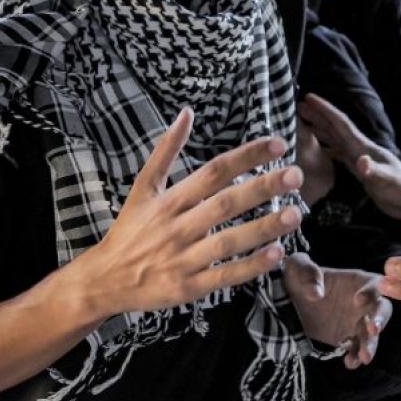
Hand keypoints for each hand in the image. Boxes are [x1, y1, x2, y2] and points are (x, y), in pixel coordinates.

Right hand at [81, 109, 302, 316]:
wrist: (104, 280)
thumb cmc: (129, 230)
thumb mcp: (143, 188)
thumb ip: (165, 151)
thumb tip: (186, 113)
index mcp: (170, 200)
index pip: (214, 171)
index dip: (246, 157)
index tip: (278, 145)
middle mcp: (178, 227)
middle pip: (225, 203)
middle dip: (262, 188)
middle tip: (296, 175)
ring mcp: (184, 258)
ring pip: (228, 240)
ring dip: (263, 227)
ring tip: (295, 214)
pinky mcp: (188, 287)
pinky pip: (223, 275)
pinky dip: (249, 266)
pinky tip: (276, 254)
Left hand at [284, 253, 390, 368]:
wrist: (287, 301)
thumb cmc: (296, 277)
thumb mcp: (297, 267)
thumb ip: (307, 273)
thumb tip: (316, 293)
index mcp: (356, 280)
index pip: (373, 284)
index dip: (370, 292)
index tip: (358, 301)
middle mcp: (362, 302)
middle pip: (382, 310)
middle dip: (380, 320)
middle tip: (373, 330)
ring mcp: (355, 322)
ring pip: (371, 335)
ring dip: (370, 345)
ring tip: (364, 357)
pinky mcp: (346, 339)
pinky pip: (356, 350)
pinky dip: (355, 357)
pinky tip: (349, 362)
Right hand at [298, 94, 400, 219]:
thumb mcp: (389, 182)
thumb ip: (376, 172)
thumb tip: (361, 162)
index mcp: (365, 148)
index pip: (342, 125)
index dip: (326, 110)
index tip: (310, 97)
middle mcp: (360, 149)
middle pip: (335, 128)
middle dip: (318, 115)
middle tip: (298, 105)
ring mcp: (359, 158)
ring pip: (335, 139)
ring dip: (320, 129)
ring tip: (303, 121)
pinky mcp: (359, 170)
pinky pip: (338, 153)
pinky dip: (326, 147)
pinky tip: (317, 147)